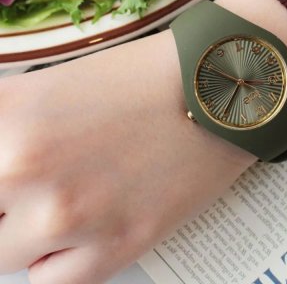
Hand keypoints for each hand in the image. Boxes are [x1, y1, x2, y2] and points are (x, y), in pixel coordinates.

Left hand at [0, 30, 255, 283]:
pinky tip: (71, 236)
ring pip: (3, 255)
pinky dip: (51, 262)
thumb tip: (0, 154)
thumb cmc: (142, 76)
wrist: (213, 90)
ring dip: (21, 232)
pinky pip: (51, 281)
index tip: (4, 173)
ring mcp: (71, 216)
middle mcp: (25, 168)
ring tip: (54, 204)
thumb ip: (8, 119)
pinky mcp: (118, 246)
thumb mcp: (57, 83)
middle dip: (2, 201)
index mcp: (9, 115)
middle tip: (24, 188)